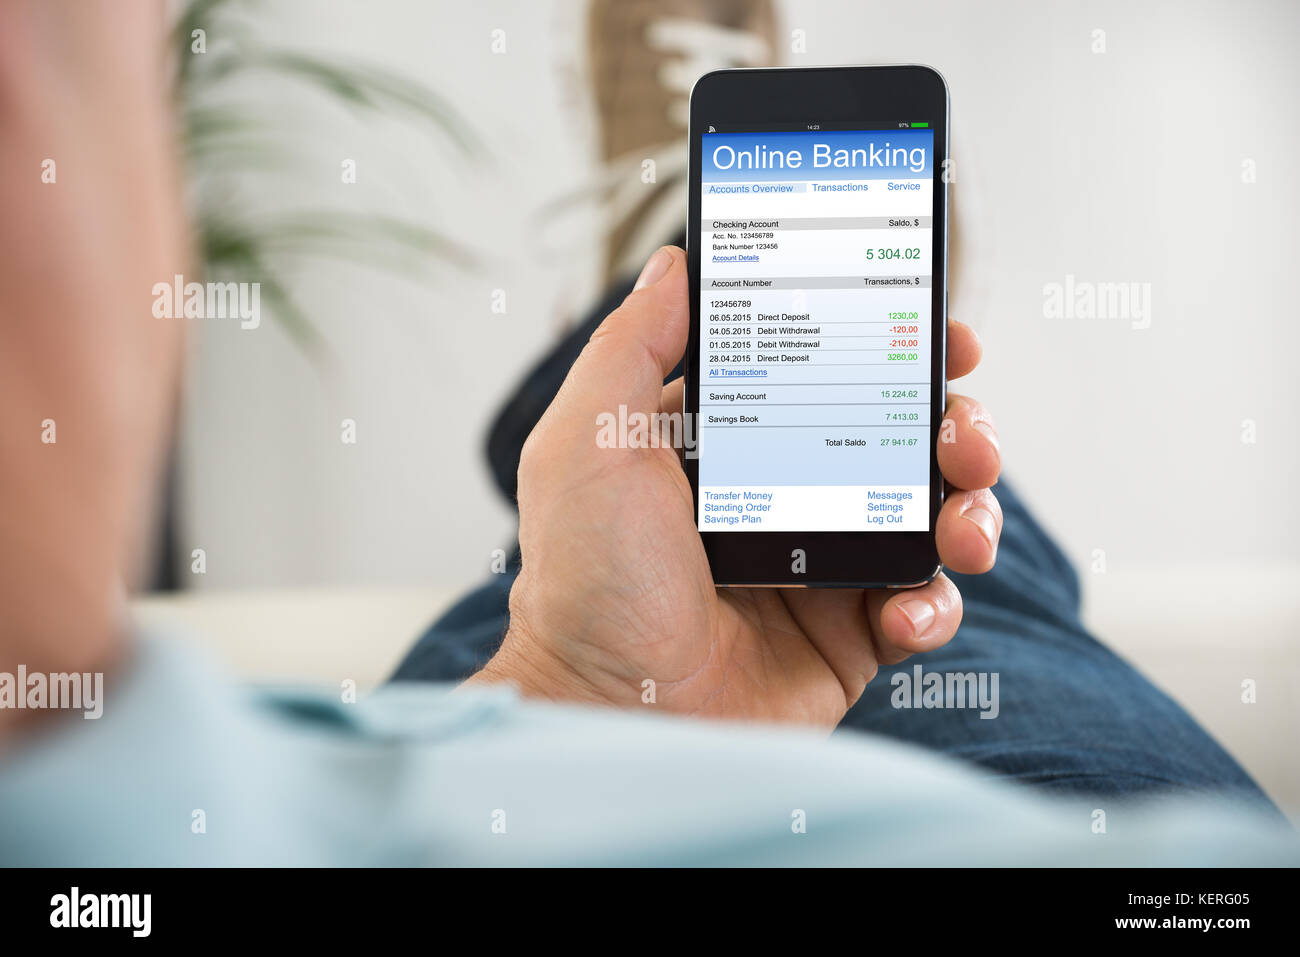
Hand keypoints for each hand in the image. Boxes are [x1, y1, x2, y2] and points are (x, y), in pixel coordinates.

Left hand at [471, 246, 1000, 726]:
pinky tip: (906, 613)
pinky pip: (923, 605)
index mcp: (728, 442)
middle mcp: (782, 494)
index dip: (889, 343)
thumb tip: (677, 263)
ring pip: (930, 513)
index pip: (826, 370)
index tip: (940, 329)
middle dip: (953, 424)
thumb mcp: (590, 443)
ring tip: (962, 523)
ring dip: (970, 507)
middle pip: (897, 436)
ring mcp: (821, 565)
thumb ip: (633, 346)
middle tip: (962, 433)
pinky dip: (936, 604)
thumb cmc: (588, 583)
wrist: (613, 716)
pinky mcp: (848, 636)